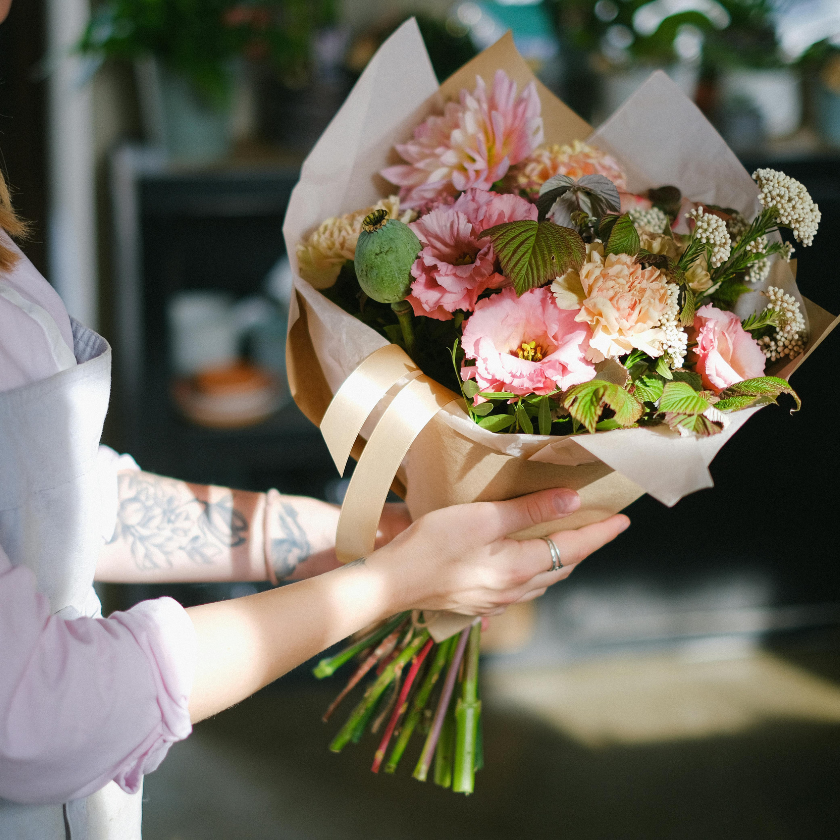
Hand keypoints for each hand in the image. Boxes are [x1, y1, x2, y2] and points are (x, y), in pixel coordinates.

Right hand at [367, 488, 629, 616]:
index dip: (600, 533)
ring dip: (561, 559)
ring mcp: (497, 600)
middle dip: (584, 546)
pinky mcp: (480, 602)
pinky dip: (537, 571)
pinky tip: (527, 562)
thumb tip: (572, 502)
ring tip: (568, 539)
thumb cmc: (433, 544)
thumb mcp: (483, 518)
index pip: (574, 548)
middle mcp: (515, 590)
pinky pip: (523, 587)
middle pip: (563, 566)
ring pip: (544, 579)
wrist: (392, 583)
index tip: (623, 520)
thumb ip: (530, 510)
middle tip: (598, 525)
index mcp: (521, 568)